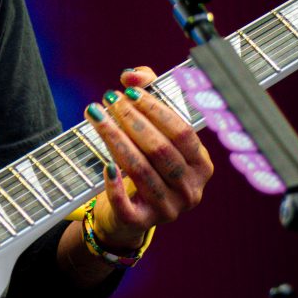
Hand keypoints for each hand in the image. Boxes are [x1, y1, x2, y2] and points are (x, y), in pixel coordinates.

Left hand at [88, 66, 213, 251]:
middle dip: (132, 120)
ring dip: (115, 140)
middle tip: (108, 99)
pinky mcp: (141, 223)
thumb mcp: (154, 129)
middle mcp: (190, 189)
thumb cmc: (146, 162)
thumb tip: (131, 74)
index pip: (182, 132)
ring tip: (96, 116)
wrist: (129, 213)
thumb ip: (147, 94)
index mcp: (201, 164)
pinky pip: (126, 204)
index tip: (129, 91)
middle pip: (160, 150)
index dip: (156, 109)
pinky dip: (114, 184)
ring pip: (140, 171)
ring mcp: (168, 209)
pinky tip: (103, 164)